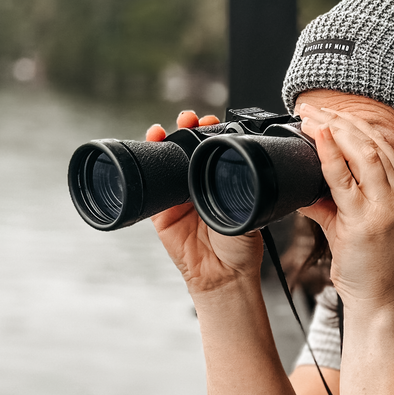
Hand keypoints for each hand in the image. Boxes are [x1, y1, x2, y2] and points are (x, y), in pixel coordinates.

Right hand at [146, 111, 264, 292]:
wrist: (223, 275)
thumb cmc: (240, 246)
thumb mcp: (246, 211)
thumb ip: (236, 192)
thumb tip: (228, 171)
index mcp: (221, 182)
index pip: (213, 150)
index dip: (210, 132)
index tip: (211, 120)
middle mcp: (199, 186)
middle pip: (188, 149)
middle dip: (186, 128)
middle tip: (190, 119)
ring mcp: (178, 197)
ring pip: (168, 161)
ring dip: (165, 139)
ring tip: (165, 129)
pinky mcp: (160, 211)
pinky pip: (151, 185)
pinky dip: (147, 164)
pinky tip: (150, 146)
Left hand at [296, 102, 393, 311]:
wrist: (381, 302)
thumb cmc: (371, 266)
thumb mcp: (353, 225)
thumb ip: (331, 201)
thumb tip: (302, 186)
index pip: (379, 143)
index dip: (350, 123)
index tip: (324, 112)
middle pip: (371, 140)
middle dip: (337, 119)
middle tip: (309, 107)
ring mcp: (388, 206)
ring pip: (362, 151)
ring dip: (331, 129)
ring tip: (307, 117)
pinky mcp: (368, 221)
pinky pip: (345, 179)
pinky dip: (329, 154)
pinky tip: (316, 136)